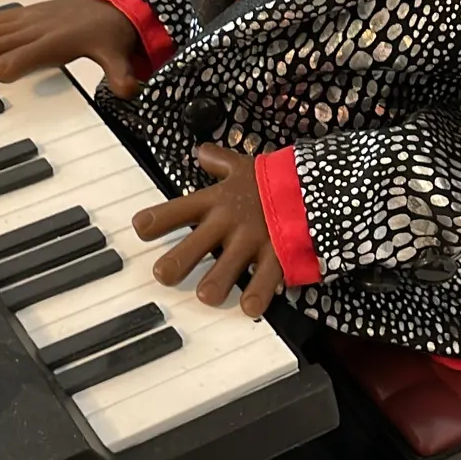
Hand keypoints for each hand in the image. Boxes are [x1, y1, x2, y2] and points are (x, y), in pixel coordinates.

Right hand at [0, 0, 146, 95]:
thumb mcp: (117, 56)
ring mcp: (31, 19)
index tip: (0, 77)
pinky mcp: (29, 13)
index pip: (20, 55)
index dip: (5, 68)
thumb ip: (120, 75)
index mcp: (53, 42)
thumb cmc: (108, 33)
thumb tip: (129, 91)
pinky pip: (1, 18)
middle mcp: (37, 28)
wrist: (113, 6)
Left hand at [133, 145, 282, 317]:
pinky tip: (249, 307)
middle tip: (163, 275)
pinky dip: (257, 295)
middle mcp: (231, 223)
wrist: (320, 184)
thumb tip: (202, 151)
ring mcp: (254, 241)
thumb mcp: (245, 166)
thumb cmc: (278, 179)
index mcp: (218, 201)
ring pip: (227, 269)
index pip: (180, 209)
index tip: (140, 227)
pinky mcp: (279, 255)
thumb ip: (220, 161)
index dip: (157, 219)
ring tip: (206, 296)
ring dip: (214, 285)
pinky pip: (266, 279)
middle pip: (195, 244)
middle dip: (177, 262)